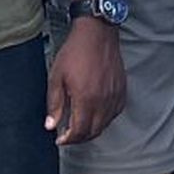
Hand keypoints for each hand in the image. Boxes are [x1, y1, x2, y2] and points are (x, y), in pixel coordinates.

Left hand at [48, 16, 124, 147]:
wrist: (97, 34)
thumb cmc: (75, 52)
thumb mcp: (56, 77)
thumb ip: (54, 104)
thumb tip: (51, 125)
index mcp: (85, 99)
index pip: (79, 131)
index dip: (68, 140)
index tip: (60, 140)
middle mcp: (103, 101)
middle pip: (93, 131)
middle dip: (79, 138)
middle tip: (68, 136)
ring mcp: (115, 96)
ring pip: (105, 124)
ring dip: (91, 130)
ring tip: (80, 126)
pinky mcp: (122, 91)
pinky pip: (114, 113)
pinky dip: (104, 119)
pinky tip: (95, 113)